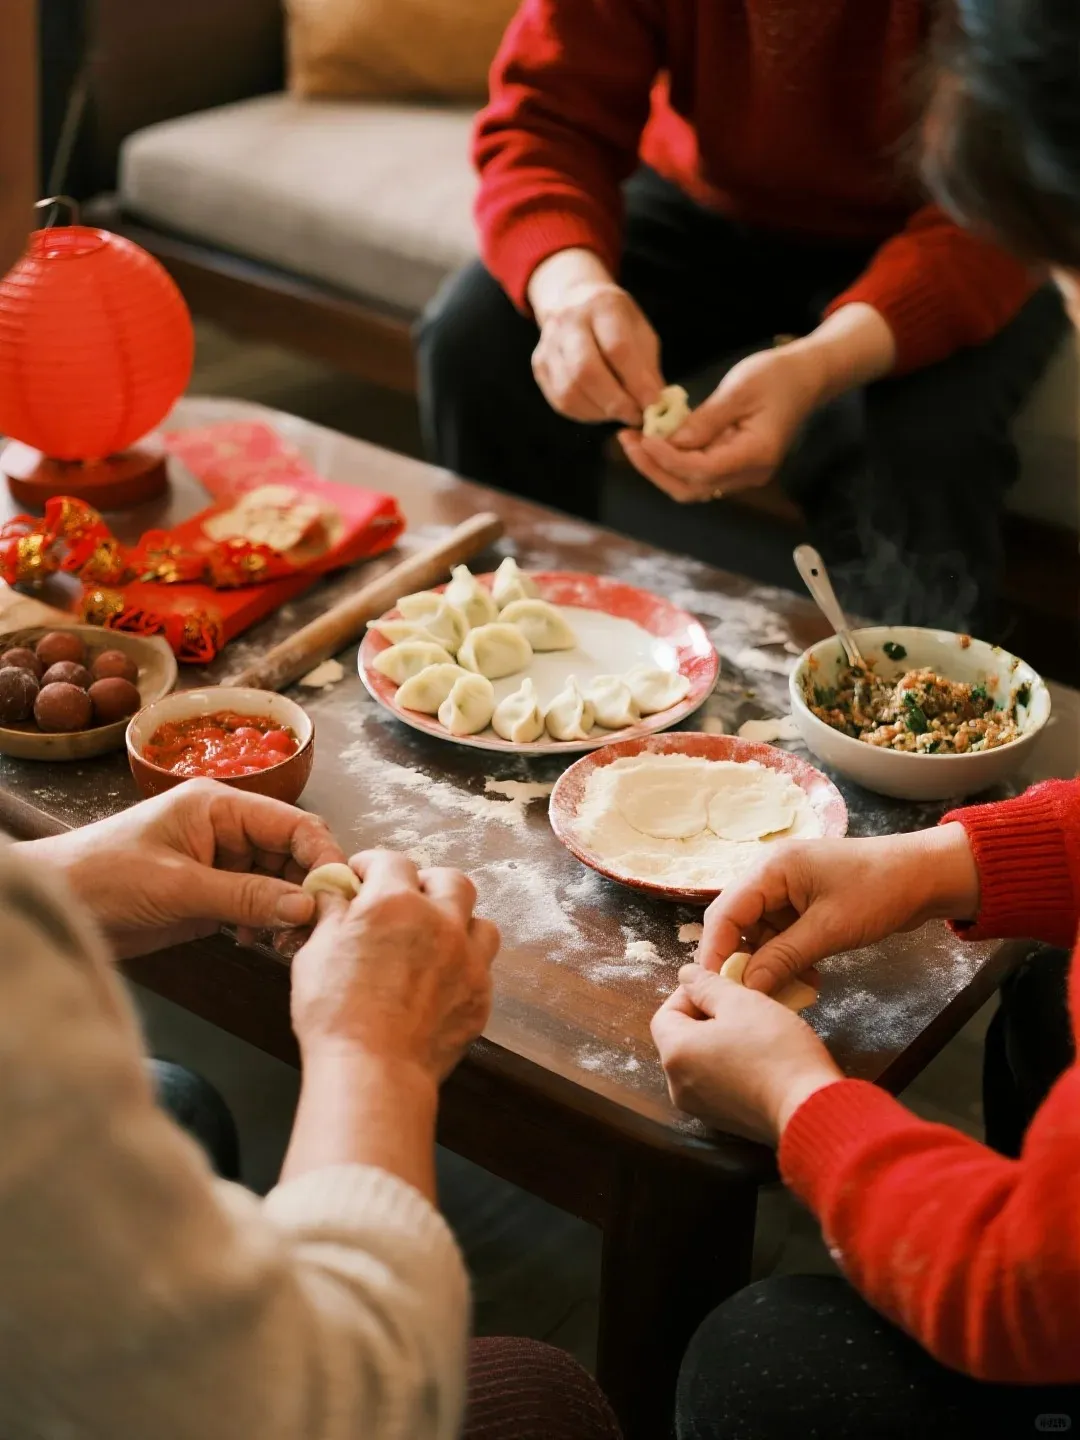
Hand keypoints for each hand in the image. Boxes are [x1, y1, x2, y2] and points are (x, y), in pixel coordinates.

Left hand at [18, 779, 344, 958]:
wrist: (56, 905)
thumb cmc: (102, 878)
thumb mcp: (178, 887)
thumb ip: (246, 897)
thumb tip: (307, 906)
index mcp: (221, 806)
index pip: (294, 824)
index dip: (322, 857)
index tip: (336, 897)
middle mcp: (227, 828)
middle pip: (293, 853)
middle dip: (307, 890)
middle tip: (313, 932)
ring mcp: (221, 861)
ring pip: (280, 882)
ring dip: (289, 912)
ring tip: (284, 945)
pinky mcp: (211, 892)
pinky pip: (258, 903)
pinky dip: (266, 924)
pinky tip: (258, 944)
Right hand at [290, 850, 499, 1083]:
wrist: (373, 1071)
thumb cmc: (335, 1013)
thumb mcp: (316, 952)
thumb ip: (332, 914)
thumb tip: (334, 892)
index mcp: (394, 903)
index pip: (392, 861)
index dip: (374, 865)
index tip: (363, 877)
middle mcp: (440, 922)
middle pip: (450, 880)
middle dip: (427, 884)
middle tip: (405, 902)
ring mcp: (467, 958)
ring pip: (479, 921)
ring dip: (458, 922)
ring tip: (435, 938)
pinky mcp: (480, 994)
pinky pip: (482, 966)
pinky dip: (465, 964)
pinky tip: (442, 979)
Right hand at [528, 248, 663, 425]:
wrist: (575, 303)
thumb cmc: (618, 324)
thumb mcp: (641, 334)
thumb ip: (648, 369)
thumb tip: (655, 407)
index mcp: (603, 306)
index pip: (618, 348)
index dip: (637, 382)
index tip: (653, 404)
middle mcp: (570, 321)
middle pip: (586, 371)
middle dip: (615, 402)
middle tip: (634, 416)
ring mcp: (549, 344)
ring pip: (570, 391)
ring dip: (600, 411)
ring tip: (620, 412)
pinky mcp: (539, 365)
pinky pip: (562, 401)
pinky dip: (586, 413)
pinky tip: (601, 409)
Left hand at [618, 342, 822, 501]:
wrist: (806, 377)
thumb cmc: (777, 376)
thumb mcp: (740, 389)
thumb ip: (706, 419)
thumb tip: (672, 440)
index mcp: (755, 455)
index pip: (701, 471)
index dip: (667, 459)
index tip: (642, 438)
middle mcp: (749, 474)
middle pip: (690, 488)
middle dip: (654, 468)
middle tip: (626, 441)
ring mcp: (742, 474)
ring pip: (690, 486)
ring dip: (659, 467)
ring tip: (634, 441)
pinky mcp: (733, 466)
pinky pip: (697, 474)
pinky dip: (672, 461)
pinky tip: (654, 440)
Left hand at [651, 963, 841, 1141]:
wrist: (810, 1109)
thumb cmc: (775, 1050)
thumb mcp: (741, 1002)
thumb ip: (707, 985)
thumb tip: (686, 976)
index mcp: (675, 1055)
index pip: (665, 1015)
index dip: (690, 994)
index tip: (720, 986)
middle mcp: (678, 1086)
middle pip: (682, 1040)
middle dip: (707, 1017)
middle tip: (739, 1004)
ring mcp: (700, 1108)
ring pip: (700, 1062)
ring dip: (720, 1041)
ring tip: (753, 1029)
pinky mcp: (724, 1121)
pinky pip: (717, 1084)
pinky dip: (730, 1066)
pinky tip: (760, 1057)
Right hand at [697, 824, 979, 997]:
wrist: (926, 876)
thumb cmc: (878, 892)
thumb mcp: (829, 930)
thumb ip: (783, 958)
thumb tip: (747, 988)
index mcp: (770, 869)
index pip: (724, 912)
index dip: (715, 951)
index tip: (714, 988)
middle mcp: (771, 875)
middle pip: (737, 922)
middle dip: (741, 960)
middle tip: (747, 997)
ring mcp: (788, 889)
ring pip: (760, 932)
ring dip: (770, 963)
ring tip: (788, 991)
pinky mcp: (804, 903)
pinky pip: (781, 934)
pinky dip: (787, 957)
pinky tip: (806, 979)